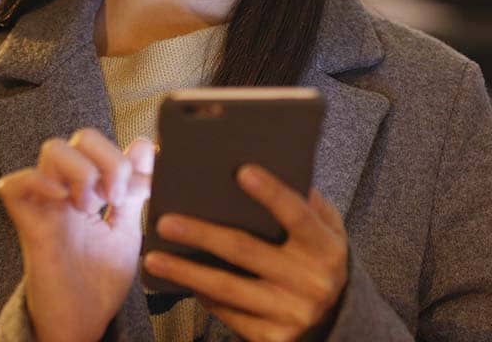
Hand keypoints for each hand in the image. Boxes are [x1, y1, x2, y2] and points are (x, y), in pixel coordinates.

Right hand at [0, 128, 153, 341]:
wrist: (84, 324)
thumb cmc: (100, 281)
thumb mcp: (126, 229)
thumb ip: (134, 189)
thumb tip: (143, 145)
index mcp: (88, 189)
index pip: (101, 144)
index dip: (127, 157)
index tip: (146, 188)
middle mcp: (65, 191)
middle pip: (79, 137)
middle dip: (108, 159)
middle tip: (117, 197)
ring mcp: (46, 206)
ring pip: (53, 149)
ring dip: (83, 170)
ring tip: (94, 205)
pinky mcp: (30, 227)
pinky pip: (14, 185)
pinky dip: (39, 182)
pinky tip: (66, 201)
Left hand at [144, 164, 347, 341]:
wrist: (338, 319)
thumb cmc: (319, 257)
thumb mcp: (325, 228)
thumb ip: (303, 201)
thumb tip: (259, 167)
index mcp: (326, 247)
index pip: (297, 215)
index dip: (271, 193)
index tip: (241, 170)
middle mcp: (312, 282)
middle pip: (247, 251)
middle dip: (202, 234)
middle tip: (165, 221)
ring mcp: (291, 314)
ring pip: (228, 288)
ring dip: (186, 272)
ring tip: (153, 258)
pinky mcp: (272, 339)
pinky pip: (228, 313)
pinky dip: (202, 294)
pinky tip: (180, 280)